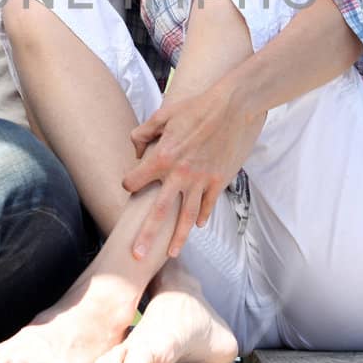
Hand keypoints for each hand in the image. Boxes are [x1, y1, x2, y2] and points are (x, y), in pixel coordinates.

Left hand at [124, 85, 265, 259]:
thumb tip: (136, 150)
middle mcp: (180, 174)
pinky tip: (199, 226)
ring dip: (178, 238)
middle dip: (146, 236)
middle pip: (159, 213)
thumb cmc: (197, 107)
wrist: (234, 106)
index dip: (129, 183)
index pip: (135, 181)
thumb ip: (144, 132)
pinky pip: (208, 205)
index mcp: (162, 157)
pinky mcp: (219, 180)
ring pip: (187, 217)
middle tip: (136, 256)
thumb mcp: (164, 114)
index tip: (129, 185)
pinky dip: (203, 217)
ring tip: (170, 254)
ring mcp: (202, 180)